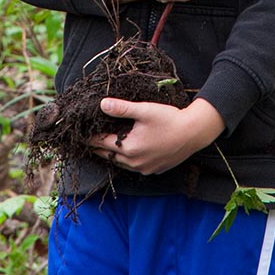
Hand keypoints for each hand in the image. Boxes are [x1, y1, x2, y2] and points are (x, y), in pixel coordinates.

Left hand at [89, 96, 224, 175]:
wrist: (194, 133)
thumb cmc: (169, 119)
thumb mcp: (144, 110)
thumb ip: (122, 108)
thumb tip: (102, 104)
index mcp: (129, 147)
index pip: (101, 143)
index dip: (89, 137)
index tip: (80, 133)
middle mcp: (134, 162)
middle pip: (108, 156)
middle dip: (97, 147)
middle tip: (87, 140)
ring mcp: (144, 169)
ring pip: (120, 163)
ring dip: (111, 154)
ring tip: (102, 145)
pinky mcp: (153, 170)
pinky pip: (133, 167)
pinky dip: (125, 160)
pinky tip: (126, 152)